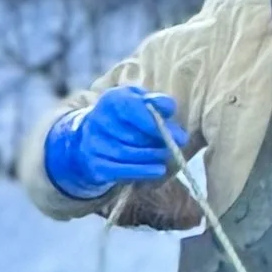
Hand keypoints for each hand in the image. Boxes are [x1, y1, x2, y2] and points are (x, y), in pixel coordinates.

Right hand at [44, 88, 195, 200]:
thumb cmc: (124, 116)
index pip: (134, 110)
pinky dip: (142, 172)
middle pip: (132, 135)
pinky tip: (158, 170)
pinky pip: (120, 170)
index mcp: (111, 99)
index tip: (180, 136)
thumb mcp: (139, 101)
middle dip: (158, 143)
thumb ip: (155, 102)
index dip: (157, 125)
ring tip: (167, 156)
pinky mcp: (94, 164)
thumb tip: (169, 108)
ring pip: (127, 154)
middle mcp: (98, 119)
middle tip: (175, 147)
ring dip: (152, 157)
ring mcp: (93, 143)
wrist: (92, 136)